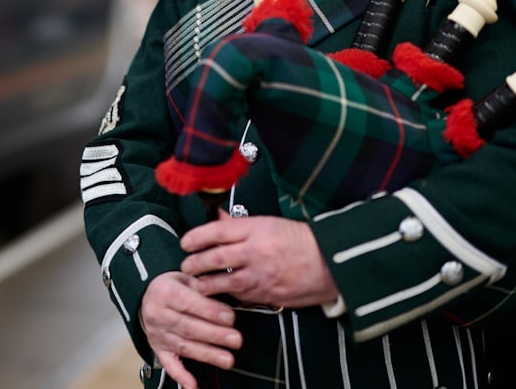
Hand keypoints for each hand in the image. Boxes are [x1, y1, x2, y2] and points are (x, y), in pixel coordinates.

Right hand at [139, 271, 242, 388]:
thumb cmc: (172, 286)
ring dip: (207, 354)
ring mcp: (158, 334)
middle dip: (214, 335)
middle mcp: (159, 314)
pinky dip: (181, 376)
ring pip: (184, 346)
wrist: (147, 296)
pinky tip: (193, 385)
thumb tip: (226, 293)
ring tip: (228, 359)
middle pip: (188, 327)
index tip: (230, 317)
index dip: (210, 311)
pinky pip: (169, 364)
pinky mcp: (159, 349)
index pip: (188, 303)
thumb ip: (203, 286)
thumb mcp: (185, 277)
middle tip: (235, 339)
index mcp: (165, 292)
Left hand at [179, 211, 338, 308]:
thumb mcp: (270, 223)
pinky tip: (219, 294)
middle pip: (216, 258)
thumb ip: (240, 224)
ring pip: (224, 283)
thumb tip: (217, 218)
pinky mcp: (267, 295)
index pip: (217, 231)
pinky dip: (228, 295)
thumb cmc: (300, 240)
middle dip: (195, 263)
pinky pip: (240, 296)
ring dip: (205, 284)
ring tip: (196, 284)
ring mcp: (261, 275)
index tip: (185, 242)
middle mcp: (256, 252)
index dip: (196, 237)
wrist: (330, 262)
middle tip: (185, 266)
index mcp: (257, 229)